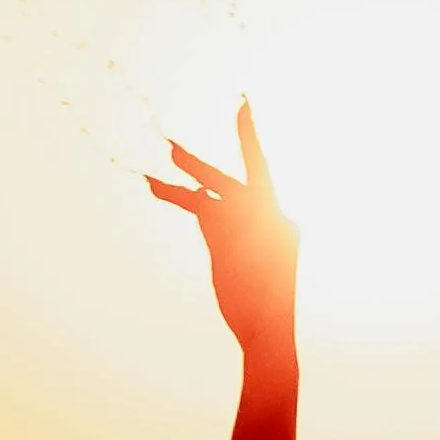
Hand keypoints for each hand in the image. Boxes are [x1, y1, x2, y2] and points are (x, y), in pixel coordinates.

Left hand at [147, 98, 298, 367]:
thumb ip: (225, 231)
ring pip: (216, 182)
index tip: (245, 110)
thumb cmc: (260, 312)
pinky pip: (196, 202)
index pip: (264, 182)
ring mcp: (254, 220)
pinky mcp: (229, 228)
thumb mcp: (246, 267)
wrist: (270, 331)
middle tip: (237, 108)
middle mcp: (275, 216)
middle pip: (251, 169)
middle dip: (242, 137)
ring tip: (169, 148)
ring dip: (190, 166)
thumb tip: (201, 201)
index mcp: (285, 226)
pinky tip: (155, 186)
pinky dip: (173, 194)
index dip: (253, 144)